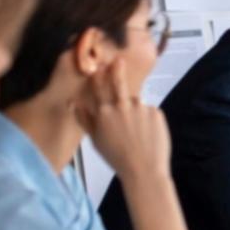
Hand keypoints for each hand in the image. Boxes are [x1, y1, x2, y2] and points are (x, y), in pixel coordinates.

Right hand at [75, 59, 169, 185]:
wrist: (144, 169)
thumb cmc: (116, 156)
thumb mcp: (95, 139)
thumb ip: (84, 119)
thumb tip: (72, 103)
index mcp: (104, 112)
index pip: (99, 88)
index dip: (98, 76)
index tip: (98, 65)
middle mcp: (122, 106)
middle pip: (119, 83)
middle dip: (117, 69)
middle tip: (119, 60)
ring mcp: (141, 108)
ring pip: (137, 104)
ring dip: (136, 111)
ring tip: (137, 132)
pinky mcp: (156, 112)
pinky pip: (150, 111)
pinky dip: (149, 119)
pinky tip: (148, 134)